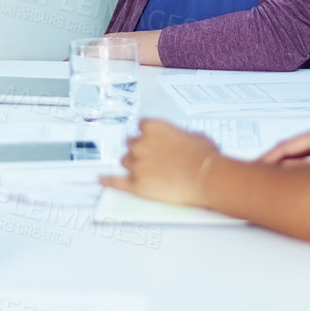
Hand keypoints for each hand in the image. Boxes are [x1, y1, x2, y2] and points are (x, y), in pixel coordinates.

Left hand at [98, 119, 221, 206]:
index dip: (146, 134)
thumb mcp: (195, 136)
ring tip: (144, 170)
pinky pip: (115, 181)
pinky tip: (102, 179)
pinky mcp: (135, 185)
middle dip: (139, 150)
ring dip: (132, 164)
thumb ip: (178, 135)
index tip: (150, 139)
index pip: (141, 126)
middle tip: (151, 157)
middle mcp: (141, 143)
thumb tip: (180, 140)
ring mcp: (136, 164)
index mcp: (154, 127)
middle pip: (131, 144)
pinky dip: (107, 180)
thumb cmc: (205, 157)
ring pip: (124, 161)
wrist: (207, 178)